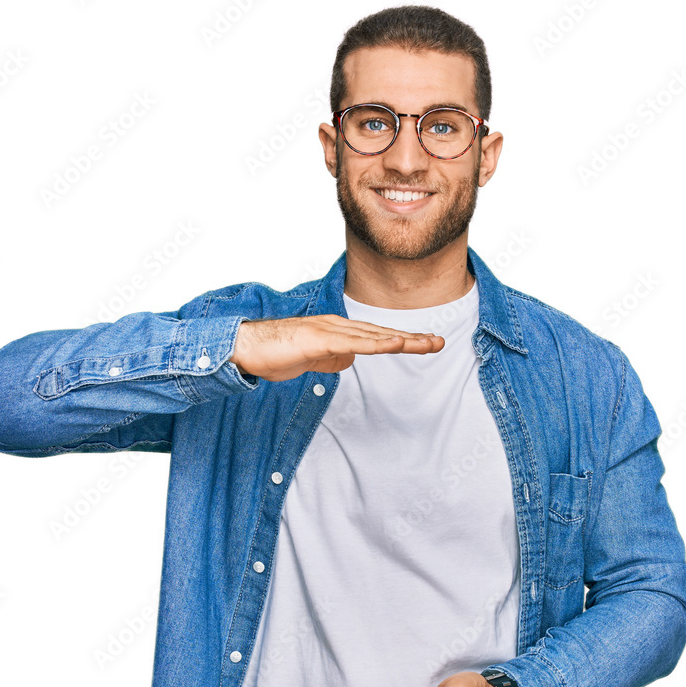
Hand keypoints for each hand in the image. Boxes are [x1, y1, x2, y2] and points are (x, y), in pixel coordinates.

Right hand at [228, 314, 443, 382]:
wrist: (246, 347)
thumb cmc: (274, 353)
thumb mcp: (312, 361)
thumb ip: (332, 358)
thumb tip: (349, 360)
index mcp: (336, 332)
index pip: (375, 337)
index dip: (402, 340)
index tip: (425, 344)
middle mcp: (337, 326)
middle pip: (381, 333)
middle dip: (412, 338)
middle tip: (439, 342)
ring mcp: (329, 330)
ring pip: (373, 336)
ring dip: (402, 340)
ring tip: (427, 343)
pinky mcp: (319, 339)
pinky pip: (354, 343)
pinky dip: (377, 344)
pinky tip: (395, 344)